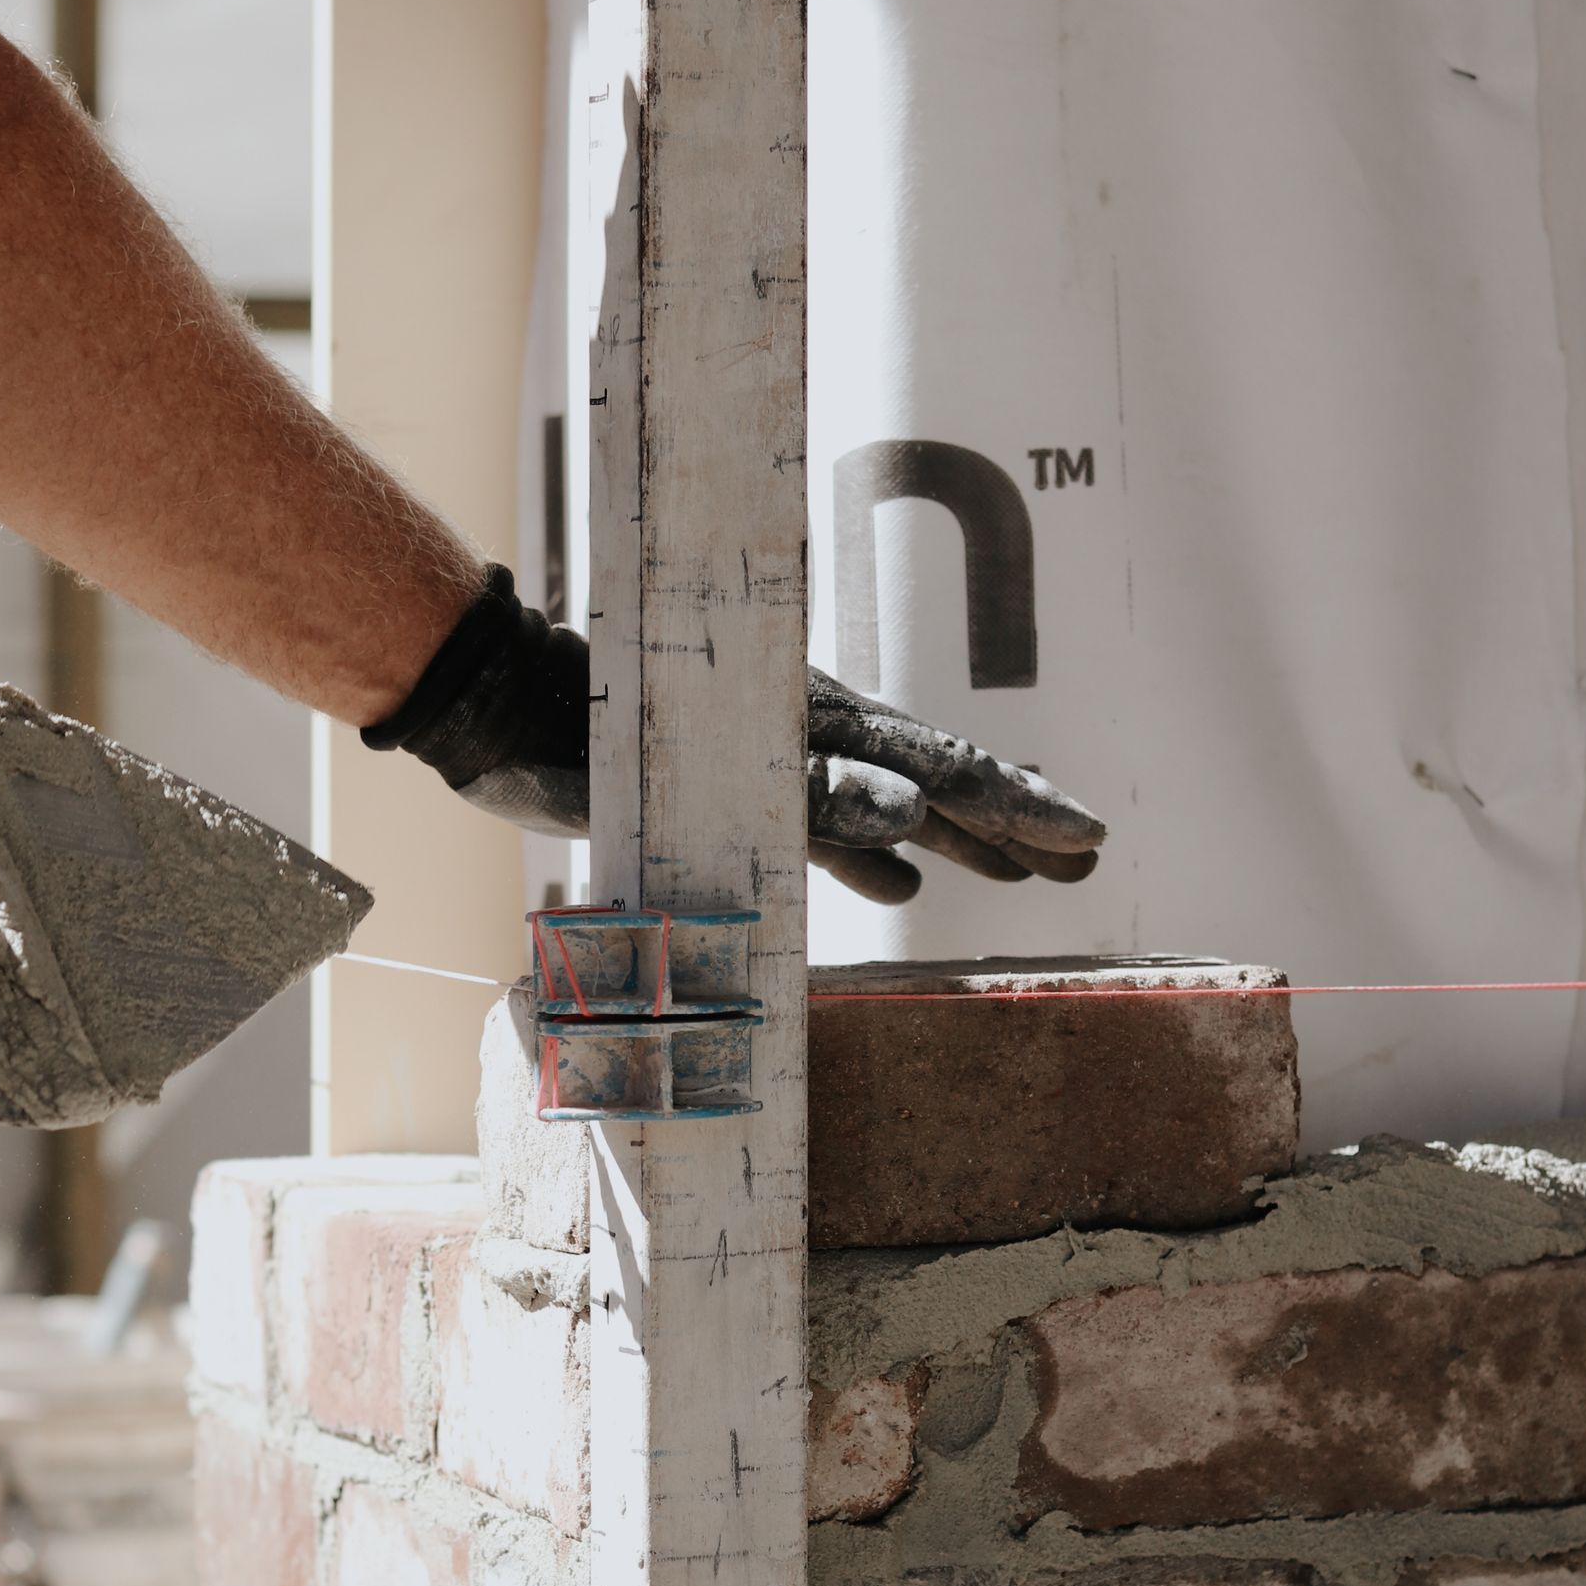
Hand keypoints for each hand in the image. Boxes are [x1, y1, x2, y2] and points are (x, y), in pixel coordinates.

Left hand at [366, 569, 1104, 900]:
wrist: (497, 704)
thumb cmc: (588, 732)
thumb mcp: (705, 773)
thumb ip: (811, 798)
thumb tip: (914, 817)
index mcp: (814, 722)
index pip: (941, 767)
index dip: (1017, 806)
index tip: (1088, 839)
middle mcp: (807, 734)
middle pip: (933, 782)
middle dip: (1011, 822)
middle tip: (1088, 860)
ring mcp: (773, 755)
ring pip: (889, 804)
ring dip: (958, 839)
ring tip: (1020, 873)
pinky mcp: (729, 781)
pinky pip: (825, 826)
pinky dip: (875, 855)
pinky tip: (907, 881)